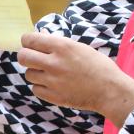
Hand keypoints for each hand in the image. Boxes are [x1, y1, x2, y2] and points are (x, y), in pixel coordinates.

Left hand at [18, 32, 133, 126]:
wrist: (110, 90)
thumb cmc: (99, 66)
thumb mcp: (81, 48)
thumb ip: (59, 43)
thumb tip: (42, 36)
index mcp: (62, 47)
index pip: (30, 40)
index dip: (28, 40)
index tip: (31, 43)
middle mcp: (54, 63)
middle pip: (23, 57)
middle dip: (26, 55)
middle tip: (34, 58)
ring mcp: (52, 81)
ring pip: (28, 74)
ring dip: (36, 72)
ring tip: (49, 73)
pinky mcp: (53, 96)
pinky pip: (35, 89)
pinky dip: (41, 86)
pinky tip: (53, 84)